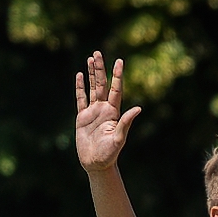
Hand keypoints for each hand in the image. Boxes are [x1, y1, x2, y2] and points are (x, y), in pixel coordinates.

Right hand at [74, 52, 140, 172]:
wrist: (96, 164)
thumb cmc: (109, 154)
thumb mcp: (119, 138)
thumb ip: (126, 122)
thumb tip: (138, 108)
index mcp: (113, 112)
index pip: (116, 90)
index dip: (117, 75)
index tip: (119, 61)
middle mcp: (104, 109)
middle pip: (102, 84)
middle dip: (100, 68)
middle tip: (98, 52)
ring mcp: (93, 112)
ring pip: (92, 88)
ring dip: (92, 74)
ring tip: (91, 58)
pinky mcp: (82, 117)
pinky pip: (80, 99)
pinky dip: (80, 87)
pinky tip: (79, 75)